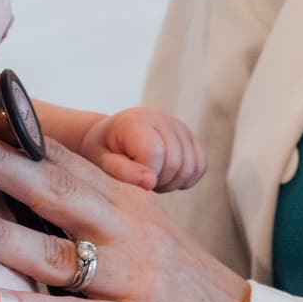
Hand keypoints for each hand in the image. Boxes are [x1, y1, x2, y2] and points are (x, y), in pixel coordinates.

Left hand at [0, 127, 248, 301]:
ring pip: (60, 252)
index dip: (18, 134)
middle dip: (1, 164)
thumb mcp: (141, 238)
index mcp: (128, 204)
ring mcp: (132, 281)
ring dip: (3, 233)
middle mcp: (129, 233)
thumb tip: (23, 188)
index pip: (65, 160)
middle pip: (59, 191)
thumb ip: (91, 211)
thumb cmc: (179, 291)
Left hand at [80, 107, 205, 192]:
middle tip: (140, 181)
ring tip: (152, 177)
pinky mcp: (190, 137)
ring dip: (172, 182)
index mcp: (137, 122)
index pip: (154, 154)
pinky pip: (201, 166)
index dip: (145, 176)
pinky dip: (186, 179)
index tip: (131, 178)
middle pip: (175, 163)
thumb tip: (150, 182)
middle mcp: (162, 119)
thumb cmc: (104, 149)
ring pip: (191, 167)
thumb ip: (121, 171)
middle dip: (158, 182)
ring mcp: (180, 127)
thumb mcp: (101, 161)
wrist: (112, 135)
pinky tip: (166, 177)